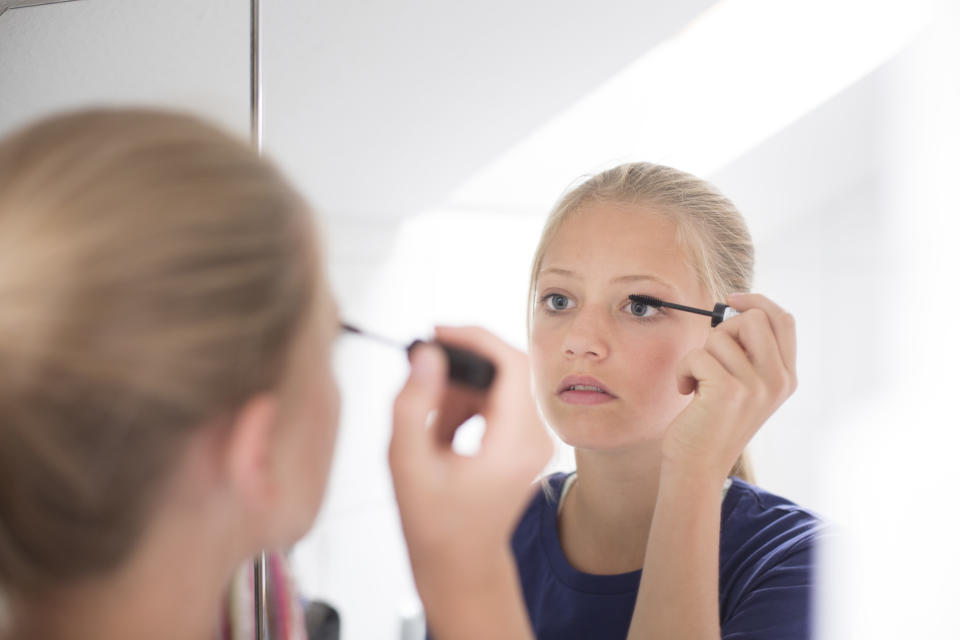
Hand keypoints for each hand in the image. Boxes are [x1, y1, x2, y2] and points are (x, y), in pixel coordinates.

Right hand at [389, 326, 552, 595]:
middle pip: (508, 369)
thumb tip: (426, 355)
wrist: (461, 566)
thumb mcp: (408, 463)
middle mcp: (535, 439)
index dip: (475, 338)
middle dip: (463, 363)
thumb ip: (412, 404)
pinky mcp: (525, 443)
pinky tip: (441, 431)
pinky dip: (468, 405)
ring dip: (461, 389)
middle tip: (423, 371)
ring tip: (426, 418)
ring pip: (502, 383)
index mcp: (514, 444)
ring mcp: (534, 442)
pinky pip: (500, 402)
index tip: (438, 332)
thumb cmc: (434, 525)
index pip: (512, 365)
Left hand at [662, 293, 796, 482]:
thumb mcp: (744, 387)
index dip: (757, 302)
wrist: (698, 466)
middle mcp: (777, 380)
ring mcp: (756, 386)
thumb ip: (749, 353)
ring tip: (699, 383)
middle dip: (722, 330)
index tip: (731, 300)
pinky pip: (697, 355)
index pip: (784, 321)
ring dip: (699, 356)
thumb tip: (736, 308)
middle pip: (753, 318)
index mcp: (786, 377)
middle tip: (711, 358)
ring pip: (719, 337)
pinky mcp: (728, 390)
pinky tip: (686, 392)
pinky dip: (683, 370)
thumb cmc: (712, 422)